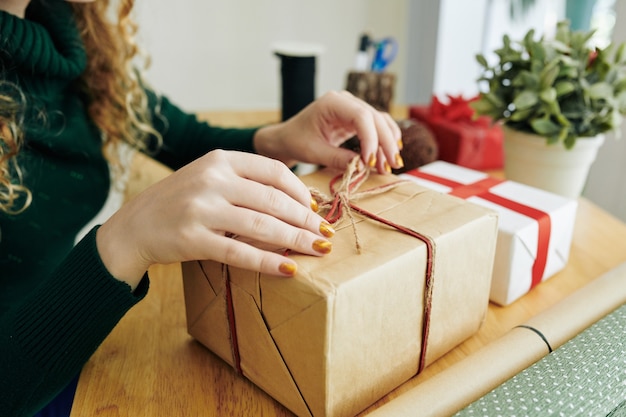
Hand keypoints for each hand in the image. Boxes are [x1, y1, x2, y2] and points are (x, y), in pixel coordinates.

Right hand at [96, 150, 334, 288]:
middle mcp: (212, 180)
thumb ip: (246, 182)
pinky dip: (268, 262)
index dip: (301, 191)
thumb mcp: (210, 177)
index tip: (316, 208)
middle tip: (326, 234)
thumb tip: (297, 200)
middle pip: (274, 200)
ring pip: (262, 226)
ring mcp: (202, 209)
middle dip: (306, 219)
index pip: (273, 171)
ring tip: (318, 250)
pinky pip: (240, 253)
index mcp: (220, 160)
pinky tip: (289, 269)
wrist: (135, 225)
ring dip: (296, 240)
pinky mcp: (193, 239)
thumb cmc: (181, 201)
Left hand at [253, 90, 402, 173]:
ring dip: (388, 143)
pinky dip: (383, 142)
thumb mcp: (313, 152)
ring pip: (380, 122)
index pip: (361, 116)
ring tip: (391, 166)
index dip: (371, 138)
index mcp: (332, 102)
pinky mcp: (356, 119)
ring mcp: (353, 108)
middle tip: (393, 165)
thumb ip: (337, 158)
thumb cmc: (296, 141)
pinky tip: (387, 157)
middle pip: (375, 118)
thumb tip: (362, 167)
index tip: (371, 161)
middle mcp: (346, 101)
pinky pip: (376, 128)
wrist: (288, 138)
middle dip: (385, 142)